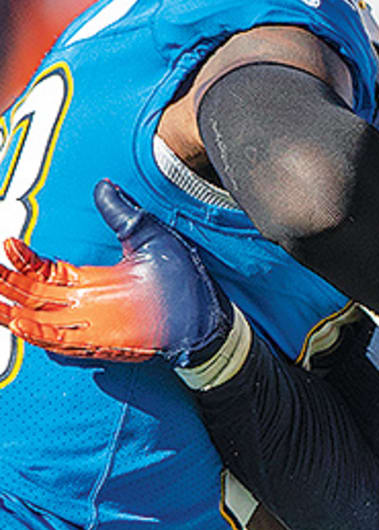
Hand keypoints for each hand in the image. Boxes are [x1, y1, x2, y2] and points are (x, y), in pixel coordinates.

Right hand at [0, 179, 232, 366]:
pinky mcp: (102, 343)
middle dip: (7, 284)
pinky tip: (18, 321)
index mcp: (93, 281)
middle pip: (33, 296)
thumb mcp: (149, 238)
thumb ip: (122, 215)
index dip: (24, 260)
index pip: (46, 272)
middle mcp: (86, 305)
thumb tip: (103, 186)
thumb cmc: (183, 279)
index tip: (7, 243)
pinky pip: (61, 341)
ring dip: (11, 310)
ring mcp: (92, 326)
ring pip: (37, 319)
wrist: (208, 314)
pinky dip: (38, 332)